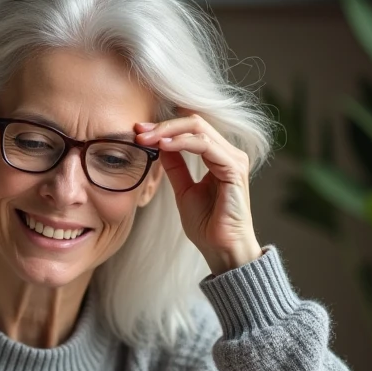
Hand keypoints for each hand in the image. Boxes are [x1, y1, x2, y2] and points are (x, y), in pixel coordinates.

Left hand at [135, 112, 261, 274]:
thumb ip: (176, 166)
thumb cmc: (207, 224)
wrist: (221, 248)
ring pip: (199, 129)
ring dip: (168, 131)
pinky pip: (205, 146)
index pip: (192, 128)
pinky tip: (163, 146)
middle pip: (195, 122)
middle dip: (162, 125)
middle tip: (138, 131)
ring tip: (145, 138)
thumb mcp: (184, 189)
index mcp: (219, 156)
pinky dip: (182, 143)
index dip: (164, 126)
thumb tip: (161, 144)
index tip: (138, 131)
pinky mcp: (233, 169)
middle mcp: (229, 153)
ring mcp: (233, 159)